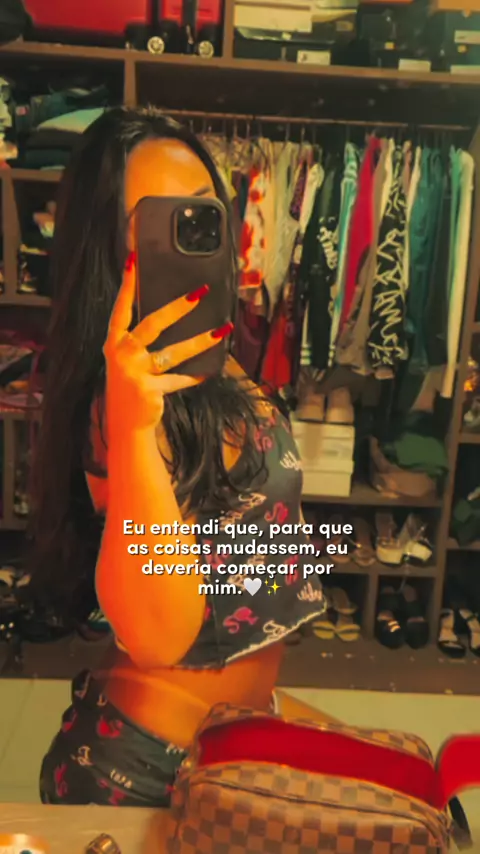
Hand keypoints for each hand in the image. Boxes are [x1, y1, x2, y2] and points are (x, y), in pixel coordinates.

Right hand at [103, 253, 232, 432]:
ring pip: (173, 353)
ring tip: (222, 330)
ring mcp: (135, 373)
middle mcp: (121, 355)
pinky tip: (207, 371)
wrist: (125, 425)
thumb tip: (172, 311)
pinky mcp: (150, 390)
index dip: (128, 285)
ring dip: (199, 341)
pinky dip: (194, 376)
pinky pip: (179, 380)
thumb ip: (142, 340)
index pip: (121, 308)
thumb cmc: (130, 386)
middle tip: (199, 293)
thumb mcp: (129, 360)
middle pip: (152, 324)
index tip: (134, 259)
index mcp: (114, 343)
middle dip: (177, 308)